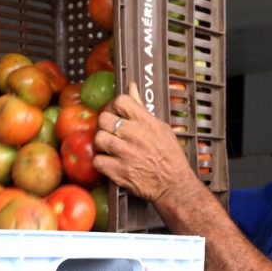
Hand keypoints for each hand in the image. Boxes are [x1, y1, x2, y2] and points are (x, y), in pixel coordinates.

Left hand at [93, 82, 193, 204]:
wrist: (173, 184)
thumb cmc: (169, 156)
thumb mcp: (160, 127)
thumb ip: (142, 108)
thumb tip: (131, 87)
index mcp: (146, 122)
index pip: (121, 101)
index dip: (113, 105)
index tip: (114, 112)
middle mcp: (135, 135)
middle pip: (103, 119)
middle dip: (104, 125)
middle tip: (109, 132)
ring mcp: (125, 153)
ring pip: (98, 139)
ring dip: (101, 144)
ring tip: (109, 148)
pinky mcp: (119, 171)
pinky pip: (98, 160)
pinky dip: (101, 162)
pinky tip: (109, 162)